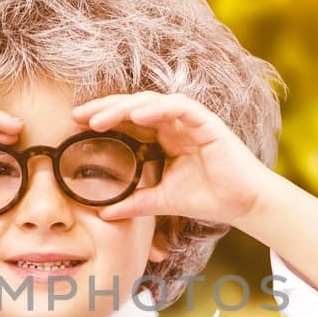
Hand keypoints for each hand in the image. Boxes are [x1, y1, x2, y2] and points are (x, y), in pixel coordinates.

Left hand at [72, 92, 271, 225]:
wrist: (242, 204)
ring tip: (98, 118)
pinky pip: (179, 107)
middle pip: (133, 106)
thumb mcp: (162, 201)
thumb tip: (104, 214)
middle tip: (78, 116)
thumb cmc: (207, 198)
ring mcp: (190, 120)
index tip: (75, 125)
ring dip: (123, 107)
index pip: (127, 121)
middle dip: (105, 108)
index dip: (102, 119)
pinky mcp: (206, 122)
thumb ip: (135, 203)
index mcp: (162, 137)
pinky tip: (137, 116)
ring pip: (151, 102)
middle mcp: (173, 124)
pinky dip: (157, 109)